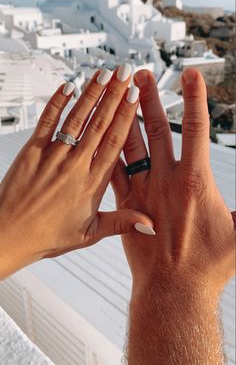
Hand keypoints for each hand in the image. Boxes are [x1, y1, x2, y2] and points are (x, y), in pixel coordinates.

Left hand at [0, 66, 152, 278]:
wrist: (8, 235)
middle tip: (125, 73)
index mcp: (92, 184)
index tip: (135, 96)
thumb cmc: (47, 236)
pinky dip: (57, 102)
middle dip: (114, 94)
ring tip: (104, 73)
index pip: (115, 142)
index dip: (126, 115)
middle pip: (99, 123)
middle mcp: (75, 165)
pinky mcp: (32, 151)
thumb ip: (121, 223)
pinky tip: (68, 86)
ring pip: (77, 118)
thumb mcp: (89, 234)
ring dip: (91, 93)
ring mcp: (53, 156)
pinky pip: (47, 121)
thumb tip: (150, 225)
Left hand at [112, 68, 234, 364]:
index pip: (197, 129)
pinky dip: (105, 147)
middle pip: (158, 128)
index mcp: (195, 180)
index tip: (190, 75)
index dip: (195, 99)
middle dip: (150, 98)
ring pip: (131, 143)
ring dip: (125, 116)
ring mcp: (142, 189)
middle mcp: (166, 179)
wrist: (172, 290)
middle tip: (142, 74)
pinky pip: (112, 168)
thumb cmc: (207, 267)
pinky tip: (99, 132)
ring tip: (119, 93)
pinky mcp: (124, 202)